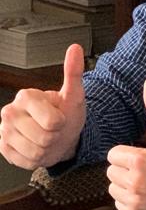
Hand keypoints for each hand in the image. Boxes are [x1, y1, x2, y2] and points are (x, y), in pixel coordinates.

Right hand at [0, 43, 85, 168]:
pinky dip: (37, 159)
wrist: (60, 135)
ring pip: (35, 152)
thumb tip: (75, 48)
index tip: (59, 117)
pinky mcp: (3, 148)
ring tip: (47, 138)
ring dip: (47, 149)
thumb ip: (73, 72)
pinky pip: (26, 161)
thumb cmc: (66, 115)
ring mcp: (4, 131)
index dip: (61, 123)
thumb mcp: (74, 95)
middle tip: (53, 129)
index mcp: (26, 96)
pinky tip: (37, 147)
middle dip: (54, 137)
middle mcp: (10, 112)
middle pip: (44, 138)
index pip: (52, 121)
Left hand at [106, 78, 145, 209]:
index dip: (127, 154)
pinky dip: (129, 201)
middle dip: (125, 169)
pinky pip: (119, 205)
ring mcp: (135, 202)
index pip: (113, 154)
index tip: (144, 156)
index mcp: (140, 161)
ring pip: (113, 189)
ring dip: (125, 185)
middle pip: (111, 171)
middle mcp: (135, 183)